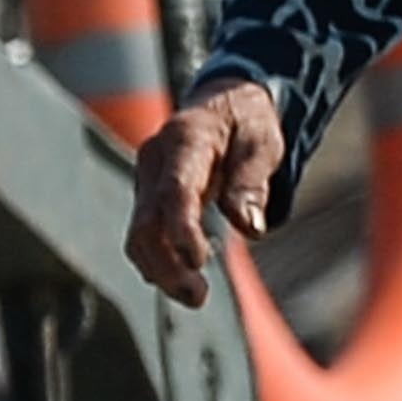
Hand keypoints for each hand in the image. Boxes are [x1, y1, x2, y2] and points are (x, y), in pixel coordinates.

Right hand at [130, 79, 287, 306]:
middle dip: (166, 264)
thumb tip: (250, 229)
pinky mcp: (148, 196)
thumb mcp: (263, 143)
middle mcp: (155, 160)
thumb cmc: (247, 123)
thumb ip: (253, 183)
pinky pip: (144, 233)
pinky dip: (158, 260)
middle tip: (198, 298)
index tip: (197, 263)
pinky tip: (181, 281)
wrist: (222, 102)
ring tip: (195, 297)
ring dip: (160, 270)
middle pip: (147, 221)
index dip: (181, 230)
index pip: (175, 191)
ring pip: (139, 233)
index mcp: (185, 140)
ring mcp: (146, 179)